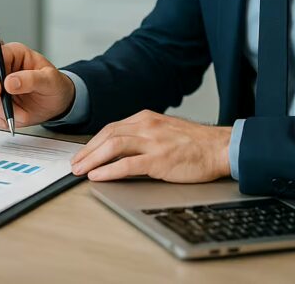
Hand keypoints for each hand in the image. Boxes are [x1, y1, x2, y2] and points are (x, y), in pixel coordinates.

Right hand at [0, 42, 75, 128]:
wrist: (58, 103)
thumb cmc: (55, 85)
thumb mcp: (50, 80)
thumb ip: (31, 79)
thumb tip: (9, 82)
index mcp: (13, 54)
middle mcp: (2, 68)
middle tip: (9, 109)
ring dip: (1, 110)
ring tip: (22, 113)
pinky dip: (0, 118)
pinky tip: (16, 116)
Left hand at [70, 110, 231, 182]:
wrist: (220, 147)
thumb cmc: (194, 143)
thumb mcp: (163, 131)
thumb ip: (142, 136)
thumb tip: (119, 149)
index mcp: (145, 118)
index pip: (110, 128)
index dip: (93, 142)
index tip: (81, 154)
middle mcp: (146, 126)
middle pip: (107, 135)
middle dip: (87, 151)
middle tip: (74, 164)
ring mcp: (153, 142)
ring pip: (113, 146)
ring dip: (92, 159)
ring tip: (80, 171)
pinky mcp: (160, 159)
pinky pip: (128, 164)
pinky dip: (109, 170)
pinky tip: (98, 176)